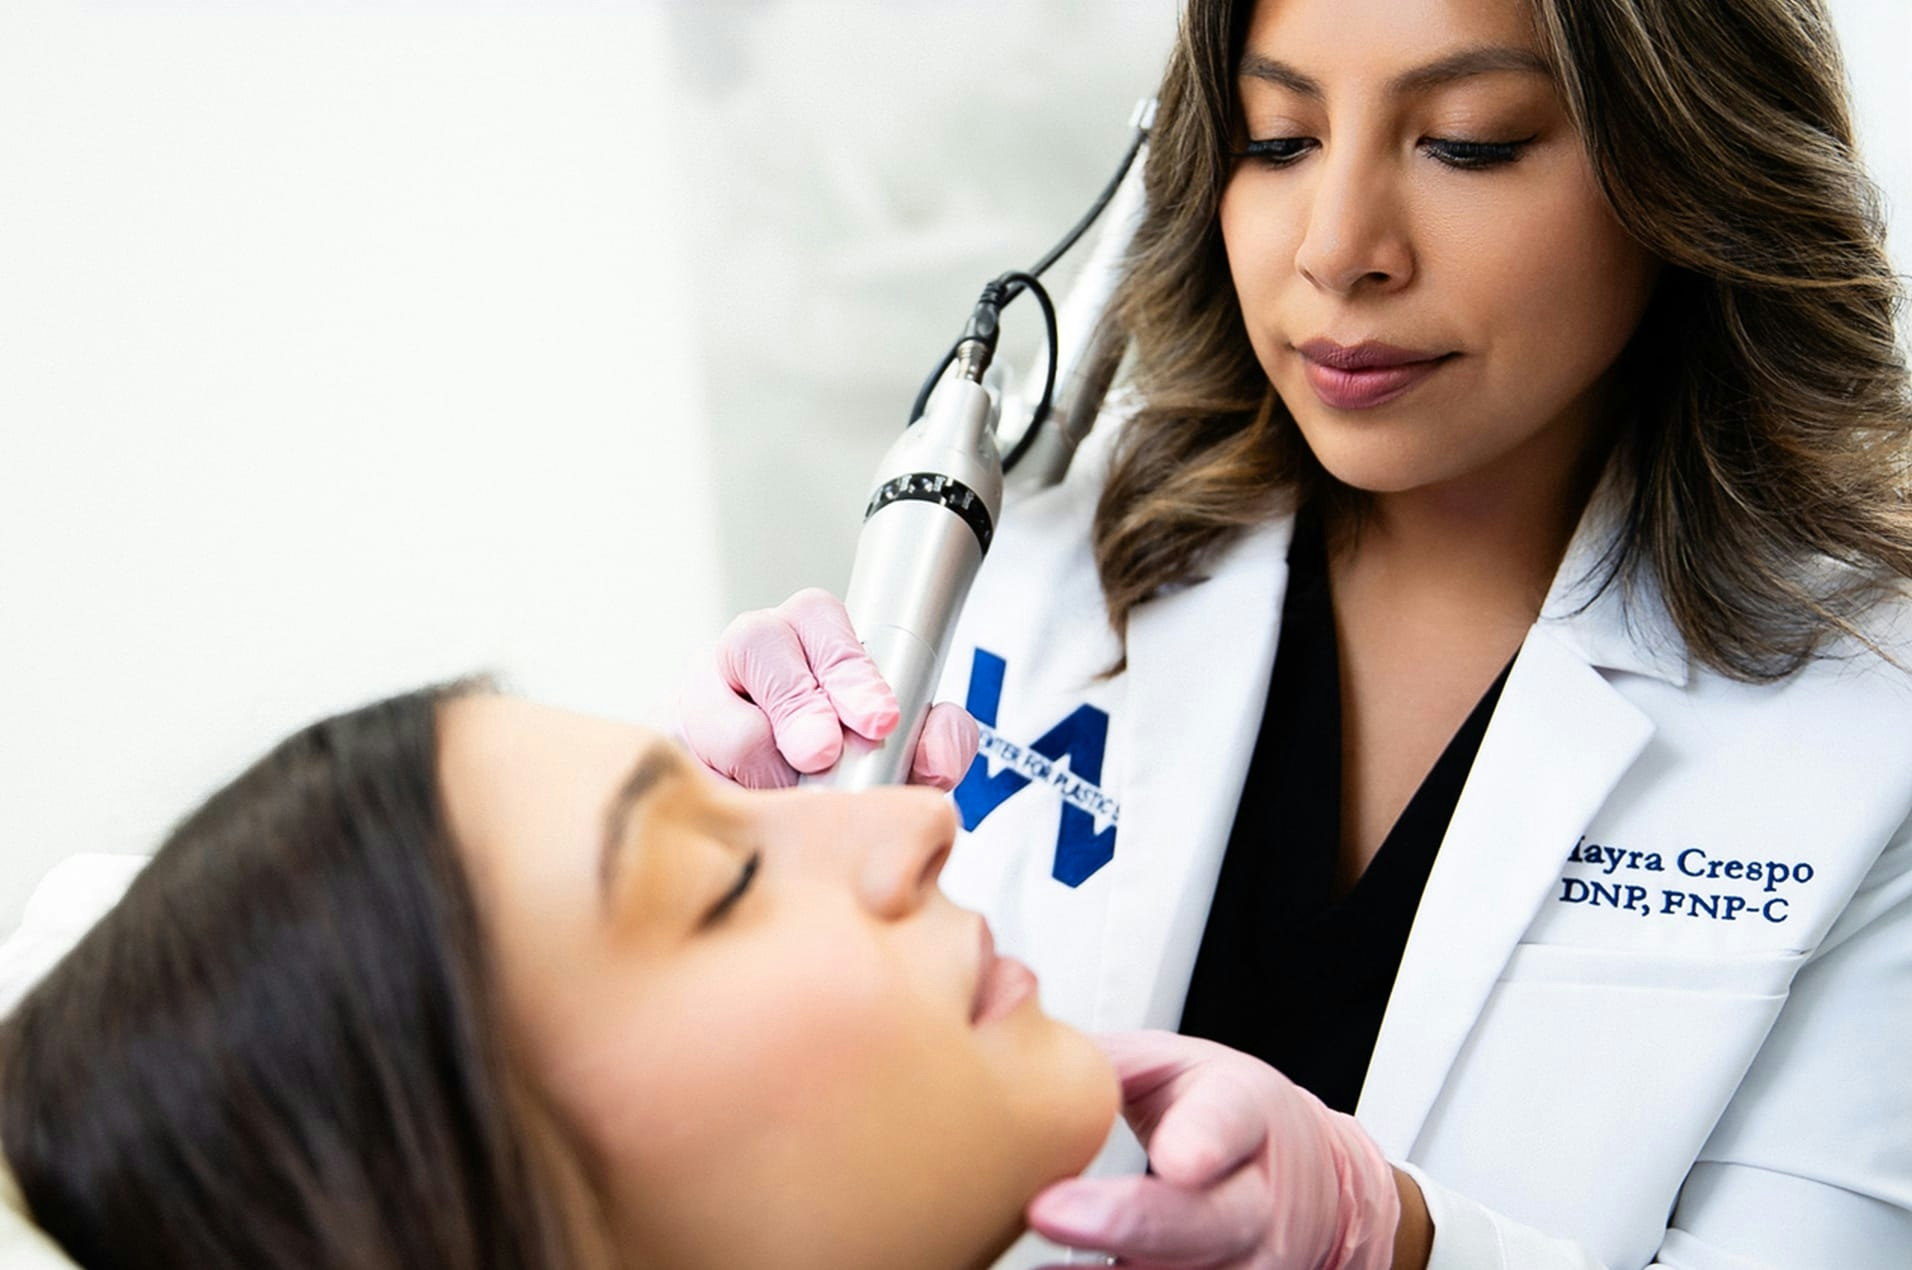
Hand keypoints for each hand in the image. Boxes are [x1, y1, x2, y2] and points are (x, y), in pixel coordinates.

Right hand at [677, 588, 979, 789]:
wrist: (776, 828)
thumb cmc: (843, 773)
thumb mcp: (903, 757)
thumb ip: (936, 743)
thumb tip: (936, 751)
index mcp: (807, 640)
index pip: (817, 616)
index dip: (849, 666)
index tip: (879, 720)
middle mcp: (747, 655)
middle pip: (757, 641)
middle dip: (799, 704)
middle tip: (822, 754)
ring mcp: (695, 696)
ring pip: (714, 710)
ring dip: (760, 761)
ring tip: (787, 795)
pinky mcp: (664, 745)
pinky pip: (680, 761)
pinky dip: (720, 790)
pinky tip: (746, 808)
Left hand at [1027, 1031, 1414, 1269]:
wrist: (1312, 1185)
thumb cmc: (1230, 1119)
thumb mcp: (1177, 1066)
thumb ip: (1104, 1062)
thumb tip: (1011, 1049)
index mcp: (1247, 1113)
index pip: (1230, 1121)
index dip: (1204, 1141)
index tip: (1175, 1158)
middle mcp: (1255, 1201)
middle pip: (1202, 1222)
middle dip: (1124, 1222)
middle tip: (1047, 1210)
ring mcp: (1245, 1266)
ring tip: (1036, 1267)